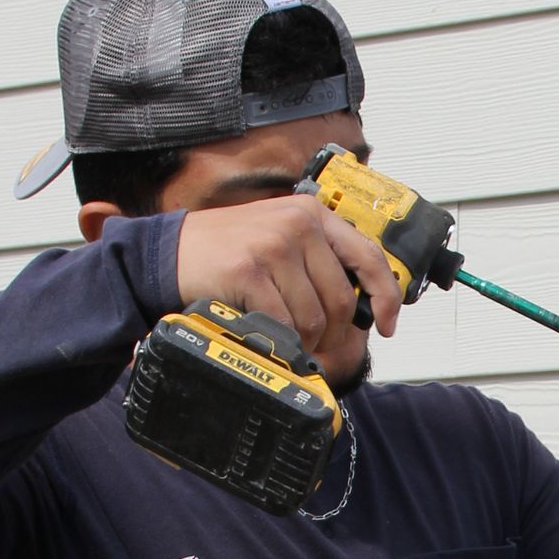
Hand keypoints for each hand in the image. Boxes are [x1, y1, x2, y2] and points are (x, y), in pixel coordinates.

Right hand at [174, 194, 401, 360]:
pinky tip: (266, 335)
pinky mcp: (249, 271)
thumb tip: (362, 304)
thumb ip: (317, 259)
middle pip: (340, 298)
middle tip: (316, 344)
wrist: (169, 253)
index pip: (369, 257)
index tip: (389, 324)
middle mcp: (297, 224)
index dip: (386, 297)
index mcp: (312, 214)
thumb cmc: (226, 252)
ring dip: (303, 339)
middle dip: (332, 332)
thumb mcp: (279, 238)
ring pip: (314, 316)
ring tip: (285, 337)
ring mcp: (273, 246)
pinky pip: (283, 322)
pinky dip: (279, 339)